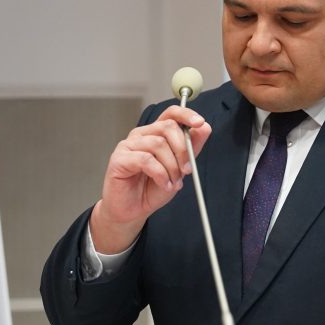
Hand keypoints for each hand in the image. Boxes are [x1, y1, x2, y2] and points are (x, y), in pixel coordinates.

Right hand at [90, 106, 211, 252]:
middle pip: (167, 127)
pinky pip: (146, 160)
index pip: (171, 114)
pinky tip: (163, 184)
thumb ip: (191, 148)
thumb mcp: (179, 168)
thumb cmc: (151, 189)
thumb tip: (204, 128)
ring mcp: (128, 145)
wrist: (133, 210)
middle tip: (187, 169)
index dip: (186, 115)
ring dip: (171, 167)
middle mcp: (141, 135)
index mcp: (155, 133)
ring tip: (173, 182)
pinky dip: (160, 174)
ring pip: (158, 144)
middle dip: (183, 149)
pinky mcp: (119, 159)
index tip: (200, 123)